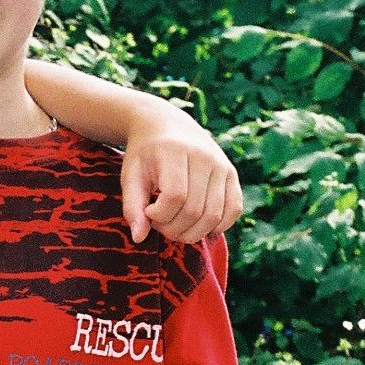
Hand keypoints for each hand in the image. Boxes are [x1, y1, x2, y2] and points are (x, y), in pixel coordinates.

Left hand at [120, 127, 241, 247]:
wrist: (167, 126)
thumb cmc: (145, 155)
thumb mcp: (130, 176)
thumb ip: (132, 207)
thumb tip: (139, 238)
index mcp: (176, 151)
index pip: (175, 197)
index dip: (159, 215)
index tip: (148, 211)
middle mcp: (204, 156)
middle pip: (194, 210)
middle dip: (173, 229)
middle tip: (159, 223)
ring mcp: (221, 165)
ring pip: (213, 215)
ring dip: (192, 233)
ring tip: (175, 225)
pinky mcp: (231, 173)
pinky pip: (233, 209)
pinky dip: (218, 226)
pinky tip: (198, 226)